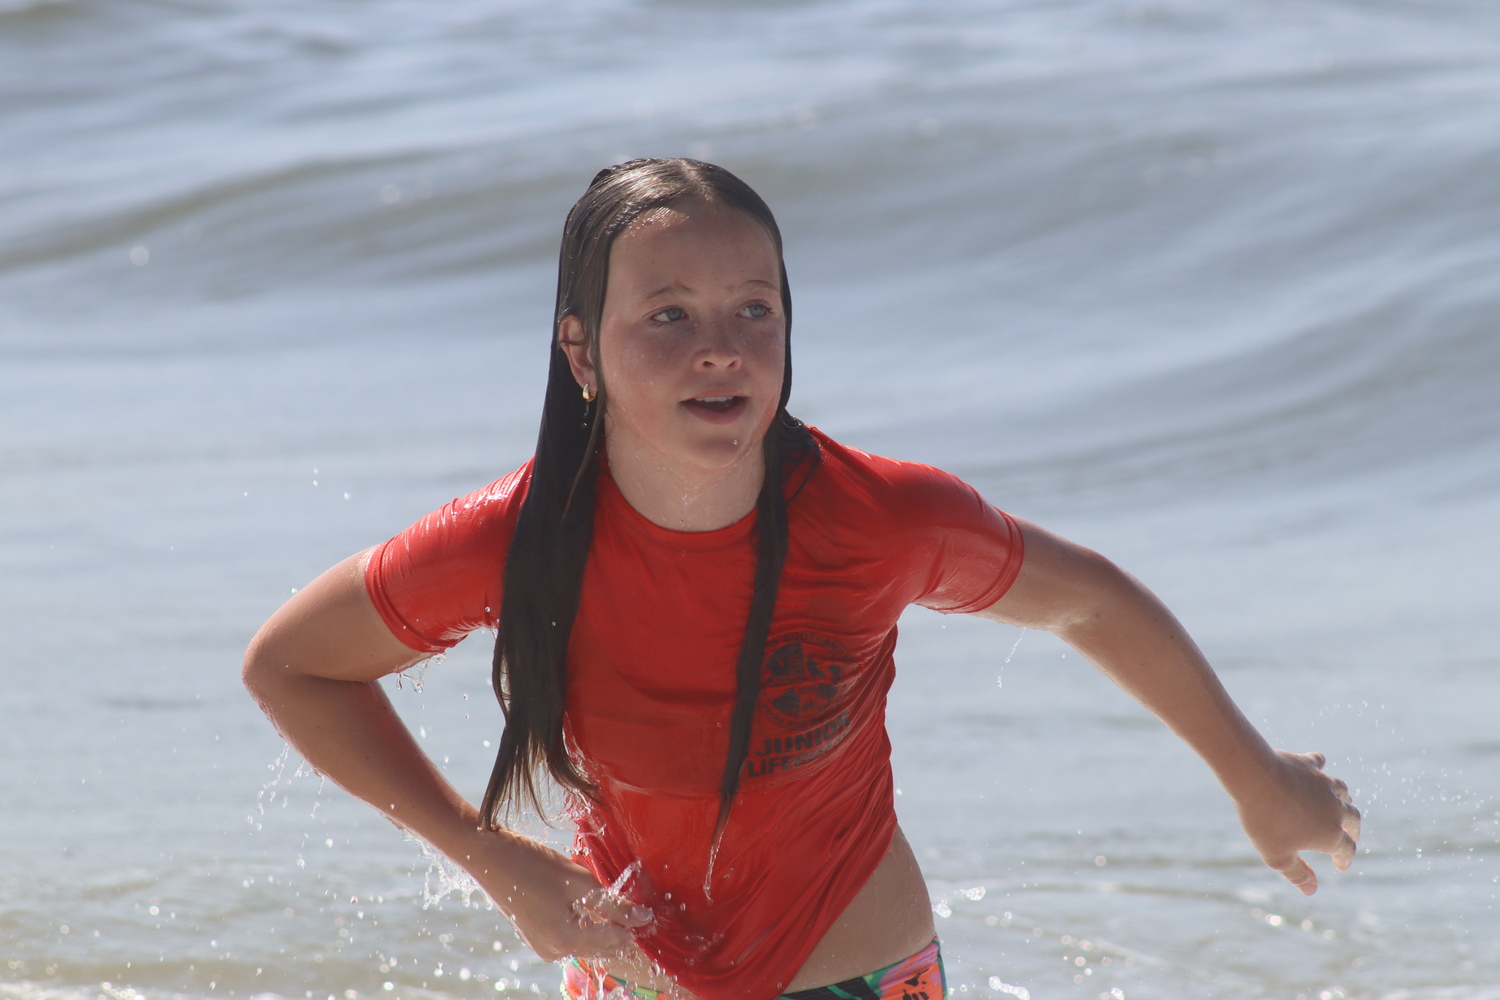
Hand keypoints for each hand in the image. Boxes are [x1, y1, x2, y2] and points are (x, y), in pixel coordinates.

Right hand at [463, 828, 652, 962]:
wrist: (489, 857)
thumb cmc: (534, 864)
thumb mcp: (580, 882)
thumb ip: (614, 904)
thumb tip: (644, 919)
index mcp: (565, 941)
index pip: (616, 942)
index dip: (634, 924)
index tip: (647, 906)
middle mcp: (554, 952)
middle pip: (602, 945)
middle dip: (619, 924)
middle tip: (630, 897)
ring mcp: (543, 946)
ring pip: (587, 939)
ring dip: (602, 921)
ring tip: (606, 894)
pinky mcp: (537, 936)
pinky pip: (571, 934)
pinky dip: (584, 920)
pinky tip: (584, 898)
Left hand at [1234, 750, 1360, 894]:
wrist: (1254, 778)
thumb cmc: (1265, 820)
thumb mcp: (1277, 856)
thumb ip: (1297, 874)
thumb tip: (1312, 891)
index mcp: (1330, 834)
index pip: (1346, 850)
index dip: (1344, 860)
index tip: (1339, 866)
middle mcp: (1334, 808)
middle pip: (1353, 819)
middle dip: (1353, 829)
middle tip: (1351, 834)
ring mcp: (1323, 784)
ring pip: (1343, 791)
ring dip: (1344, 798)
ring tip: (1341, 803)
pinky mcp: (1308, 764)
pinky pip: (1320, 763)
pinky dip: (1321, 767)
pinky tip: (1318, 766)